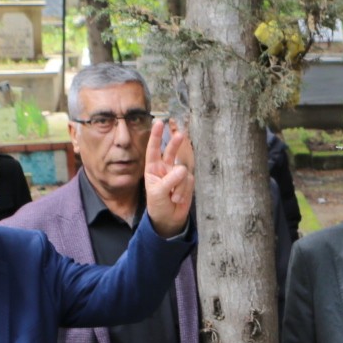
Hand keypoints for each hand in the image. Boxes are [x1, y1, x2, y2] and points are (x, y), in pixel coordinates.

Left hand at [143, 117, 193, 237]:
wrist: (168, 219)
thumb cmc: (157, 205)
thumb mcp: (158, 193)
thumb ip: (169, 180)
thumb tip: (182, 169)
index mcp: (152, 169)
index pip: (153, 150)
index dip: (156, 136)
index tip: (158, 122)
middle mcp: (165, 169)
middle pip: (171, 152)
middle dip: (175, 144)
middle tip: (180, 134)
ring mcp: (177, 175)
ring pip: (183, 172)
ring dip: (179, 186)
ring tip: (173, 198)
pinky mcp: (187, 182)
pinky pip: (190, 181)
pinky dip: (185, 191)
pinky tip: (178, 199)